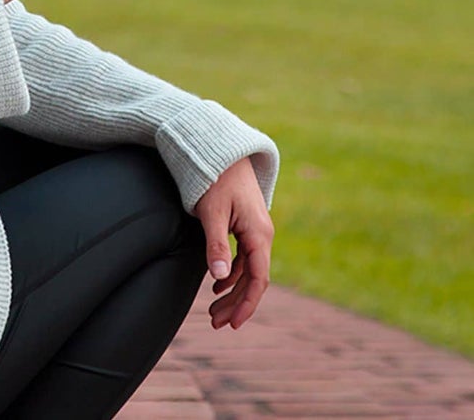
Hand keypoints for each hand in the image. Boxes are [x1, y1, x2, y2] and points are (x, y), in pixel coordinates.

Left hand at [193, 156, 274, 329]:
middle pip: (254, 279)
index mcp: (259, 234)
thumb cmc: (215, 177)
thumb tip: (218, 278)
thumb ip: (216, 245)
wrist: (221, 148)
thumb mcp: (212, 212)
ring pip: (248, 270)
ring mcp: (255, 230)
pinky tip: (217, 283)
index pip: (258, 280)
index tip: (233, 324)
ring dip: (232, 290)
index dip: (246, 304)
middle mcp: (262, 234)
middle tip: (216, 323)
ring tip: (213, 310)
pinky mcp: (246, 224)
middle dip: (236, 303)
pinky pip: (243, 257)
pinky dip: (230, 272)